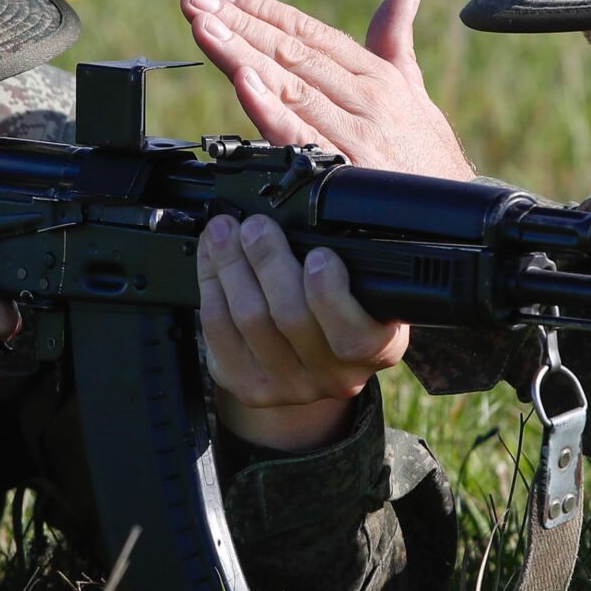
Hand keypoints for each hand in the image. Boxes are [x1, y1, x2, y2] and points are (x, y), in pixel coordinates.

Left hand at [180, 0, 473, 179]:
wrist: (456, 224)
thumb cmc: (429, 161)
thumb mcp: (416, 97)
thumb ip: (396, 47)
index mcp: (378, 76)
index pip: (310, 33)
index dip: (263, 9)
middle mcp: (367, 97)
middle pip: (291, 51)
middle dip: (238, 23)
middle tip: (195, 0)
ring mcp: (356, 132)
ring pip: (288, 85)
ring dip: (242, 54)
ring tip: (204, 27)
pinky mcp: (347, 170)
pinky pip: (300, 136)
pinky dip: (270, 108)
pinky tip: (243, 84)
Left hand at [197, 214, 408, 452]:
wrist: (312, 352)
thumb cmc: (342, 295)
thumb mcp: (363, 276)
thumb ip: (351, 250)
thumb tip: (315, 204)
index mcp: (379, 346)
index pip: (357, 336)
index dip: (331, 293)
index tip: (318, 254)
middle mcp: (336, 375)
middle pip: (291, 318)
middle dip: (268, 260)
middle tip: (256, 226)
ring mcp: (290, 386)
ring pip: (250, 319)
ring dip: (231, 266)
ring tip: (224, 231)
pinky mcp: (250, 385)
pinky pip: (220, 331)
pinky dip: (211, 285)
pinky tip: (211, 258)